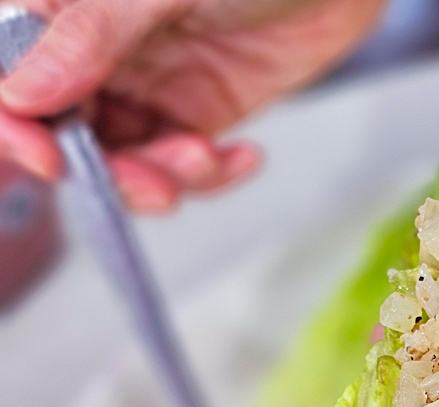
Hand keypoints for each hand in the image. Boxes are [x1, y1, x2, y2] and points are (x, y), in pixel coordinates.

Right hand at [0, 0, 384, 211]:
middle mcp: (93, 48)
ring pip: (124, 158)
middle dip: (108, 171)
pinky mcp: (197, 109)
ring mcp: (145, 82)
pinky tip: (244, 156)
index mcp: (62, 6)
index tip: (51, 158)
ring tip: (205, 160)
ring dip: (162, 178)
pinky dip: (210, 175)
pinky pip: (183, 164)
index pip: (10, 78)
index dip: (16, 126)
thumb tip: (22, 93)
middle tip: (156, 185)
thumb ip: (93, 33)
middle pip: (65, 132)